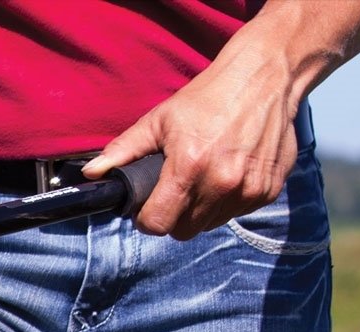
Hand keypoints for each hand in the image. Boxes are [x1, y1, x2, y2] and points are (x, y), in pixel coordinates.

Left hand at [86, 35, 303, 238]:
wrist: (267, 74)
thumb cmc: (209, 96)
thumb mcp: (161, 119)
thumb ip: (125, 150)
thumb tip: (91, 173)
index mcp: (189, 168)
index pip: (157, 224)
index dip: (148, 218)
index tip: (150, 206)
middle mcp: (221, 183)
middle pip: (183, 230)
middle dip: (175, 216)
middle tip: (178, 189)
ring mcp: (248, 188)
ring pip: (210, 224)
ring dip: (203, 210)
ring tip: (206, 176)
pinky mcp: (268, 189)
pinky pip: (238, 212)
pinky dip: (230, 200)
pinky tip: (231, 172)